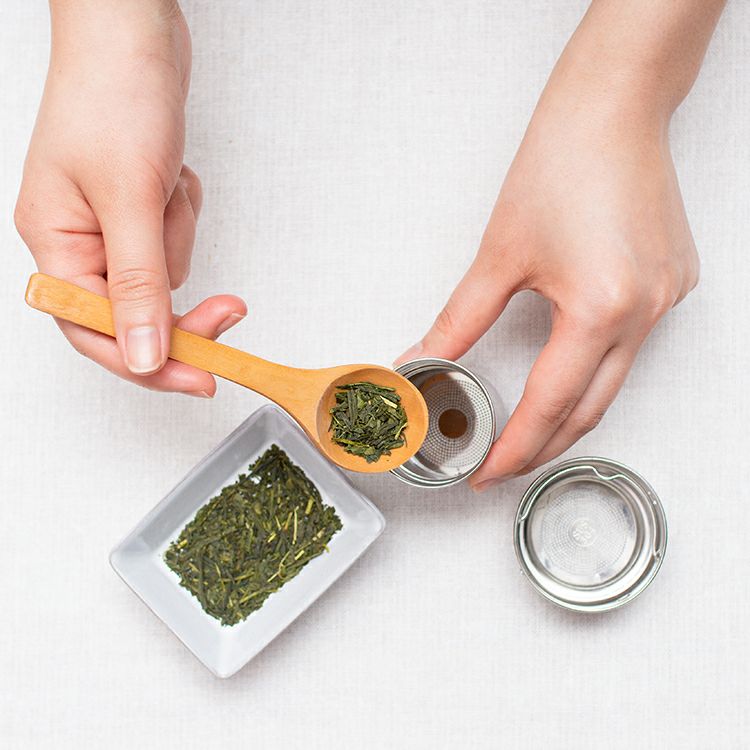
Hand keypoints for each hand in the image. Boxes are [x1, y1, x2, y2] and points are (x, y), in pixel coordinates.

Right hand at [15, 0, 244, 395]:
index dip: (150, 365)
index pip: (97, 334)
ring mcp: (107, 224)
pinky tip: (173, 174)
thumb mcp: (128, 199)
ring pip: (164, 273)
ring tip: (168, 184)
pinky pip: (173, 237)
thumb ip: (137, 286)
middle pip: (135, 312)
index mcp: (54, 244)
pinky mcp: (137, 206)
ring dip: (180, 235)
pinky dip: (183, 212)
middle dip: (181, 302)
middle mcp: (76, 241)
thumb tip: (143, 356)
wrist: (134, 30)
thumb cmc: (115, 95)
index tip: (204, 379)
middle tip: (230, 311)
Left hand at [397, 60, 698, 488]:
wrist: (612, 111)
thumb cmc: (559, 164)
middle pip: (590, 410)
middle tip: (504, 463)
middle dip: (544, 446)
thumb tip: (422, 359)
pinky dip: (596, 371)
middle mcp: (645, 312)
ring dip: (570, 414)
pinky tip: (569, 374)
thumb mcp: (498, 256)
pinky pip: (632, 347)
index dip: (514, 446)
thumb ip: (459, 320)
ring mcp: (668, 301)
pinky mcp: (674, 285)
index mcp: (601, 308)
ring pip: (613, 383)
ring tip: (529, 431)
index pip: (550, 404)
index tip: (486, 472)